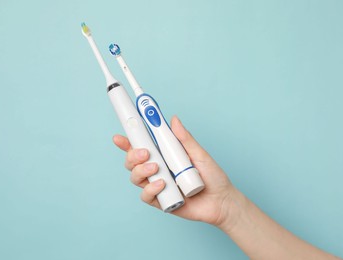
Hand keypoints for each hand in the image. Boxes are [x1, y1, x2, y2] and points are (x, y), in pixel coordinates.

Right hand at [113, 116, 239, 227]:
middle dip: (132, 155)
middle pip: (132, 161)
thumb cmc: (212, 177)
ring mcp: (157, 185)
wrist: (222, 201)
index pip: (141, 146)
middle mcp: (158, 169)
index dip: (128, 141)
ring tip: (156, 168)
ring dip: (141, 170)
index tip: (120, 136)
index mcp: (164, 155)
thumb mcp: (199, 154)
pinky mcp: (160, 201)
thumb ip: (185, 139)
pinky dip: (150, 189)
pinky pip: (146, 195)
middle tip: (145, 152)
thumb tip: (174, 119)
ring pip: (135, 177)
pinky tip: (161, 184)